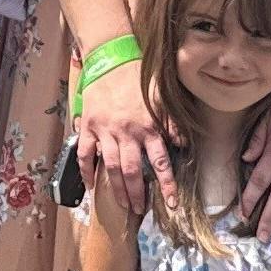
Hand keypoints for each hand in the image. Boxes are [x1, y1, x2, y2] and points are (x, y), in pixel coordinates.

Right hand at [73, 59, 176, 217]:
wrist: (109, 59)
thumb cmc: (138, 78)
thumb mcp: (162, 97)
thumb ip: (172, 122)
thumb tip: (184, 144)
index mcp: (147, 127)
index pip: (159, 162)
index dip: (167, 184)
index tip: (172, 203)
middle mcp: (126, 133)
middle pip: (132, 171)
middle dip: (137, 194)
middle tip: (140, 210)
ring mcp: (105, 131)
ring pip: (110, 167)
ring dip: (116, 189)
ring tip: (122, 205)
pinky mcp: (88, 127)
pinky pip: (85, 154)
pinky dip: (86, 171)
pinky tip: (90, 185)